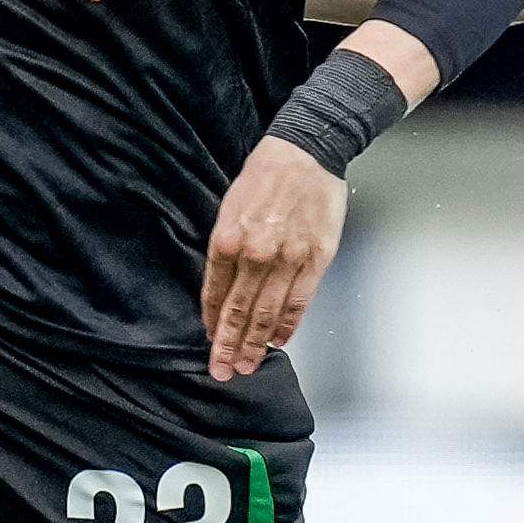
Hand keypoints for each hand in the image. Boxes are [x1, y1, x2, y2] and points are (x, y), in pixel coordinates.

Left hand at [199, 137, 345, 381]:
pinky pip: (298, 302)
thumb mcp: (230, 206)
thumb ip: (226, 248)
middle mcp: (255, 253)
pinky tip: (277, 341)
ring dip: (255, 344)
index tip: (208, 345)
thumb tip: (222, 287)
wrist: (307, 151)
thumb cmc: (264, 176)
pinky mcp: (315, 259)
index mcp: (227, 238)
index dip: (211, 324)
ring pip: (267, 313)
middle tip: (222, 371)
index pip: (214, 294)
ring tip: (247, 365)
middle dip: (228, 345)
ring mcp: (287, 259)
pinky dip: (287, 325)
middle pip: (238, 311)